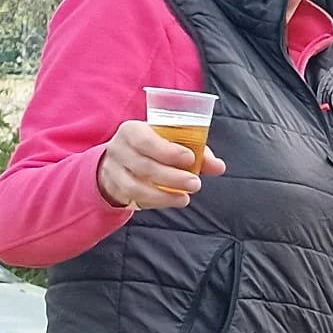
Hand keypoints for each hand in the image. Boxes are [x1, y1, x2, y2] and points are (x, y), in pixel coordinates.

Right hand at [96, 120, 225, 208]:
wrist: (122, 160)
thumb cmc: (155, 148)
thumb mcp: (173, 142)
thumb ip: (197, 152)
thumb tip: (218, 167)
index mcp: (133, 130)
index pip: (144, 140)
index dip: (167, 151)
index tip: (190, 158)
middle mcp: (119, 149)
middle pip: (143, 165)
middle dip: (172, 176)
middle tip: (195, 183)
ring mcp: (114, 170)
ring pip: (135, 185)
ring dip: (163, 194)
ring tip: (185, 196)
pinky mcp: (116, 188)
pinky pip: (135, 198)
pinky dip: (157, 201)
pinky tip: (175, 200)